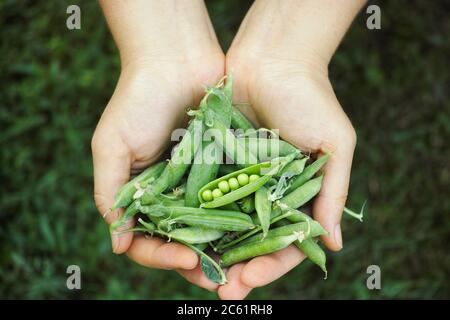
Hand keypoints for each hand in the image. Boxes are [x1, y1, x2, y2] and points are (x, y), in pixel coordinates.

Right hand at [92, 58, 223, 291]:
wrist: (176, 60)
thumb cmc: (136, 100)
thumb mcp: (111, 146)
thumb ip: (110, 193)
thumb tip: (118, 244)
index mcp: (142, 196)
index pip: (148, 240)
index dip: (163, 257)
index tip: (186, 261)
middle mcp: (172, 194)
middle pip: (184, 241)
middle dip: (201, 265)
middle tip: (221, 283)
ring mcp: (201, 183)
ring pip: (214, 227)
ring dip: (226, 250)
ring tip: (244, 270)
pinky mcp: (227, 168)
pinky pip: (236, 199)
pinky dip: (245, 218)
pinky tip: (259, 234)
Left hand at [218, 52, 355, 299]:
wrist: (272, 58)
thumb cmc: (311, 98)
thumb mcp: (334, 144)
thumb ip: (333, 193)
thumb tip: (333, 245)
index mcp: (299, 194)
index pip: (286, 241)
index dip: (270, 265)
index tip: (251, 280)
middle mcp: (268, 193)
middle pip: (252, 241)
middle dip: (239, 267)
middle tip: (222, 291)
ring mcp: (240, 180)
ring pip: (225, 225)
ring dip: (213, 250)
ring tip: (196, 273)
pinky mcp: (215, 163)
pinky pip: (204, 195)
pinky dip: (196, 217)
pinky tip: (183, 237)